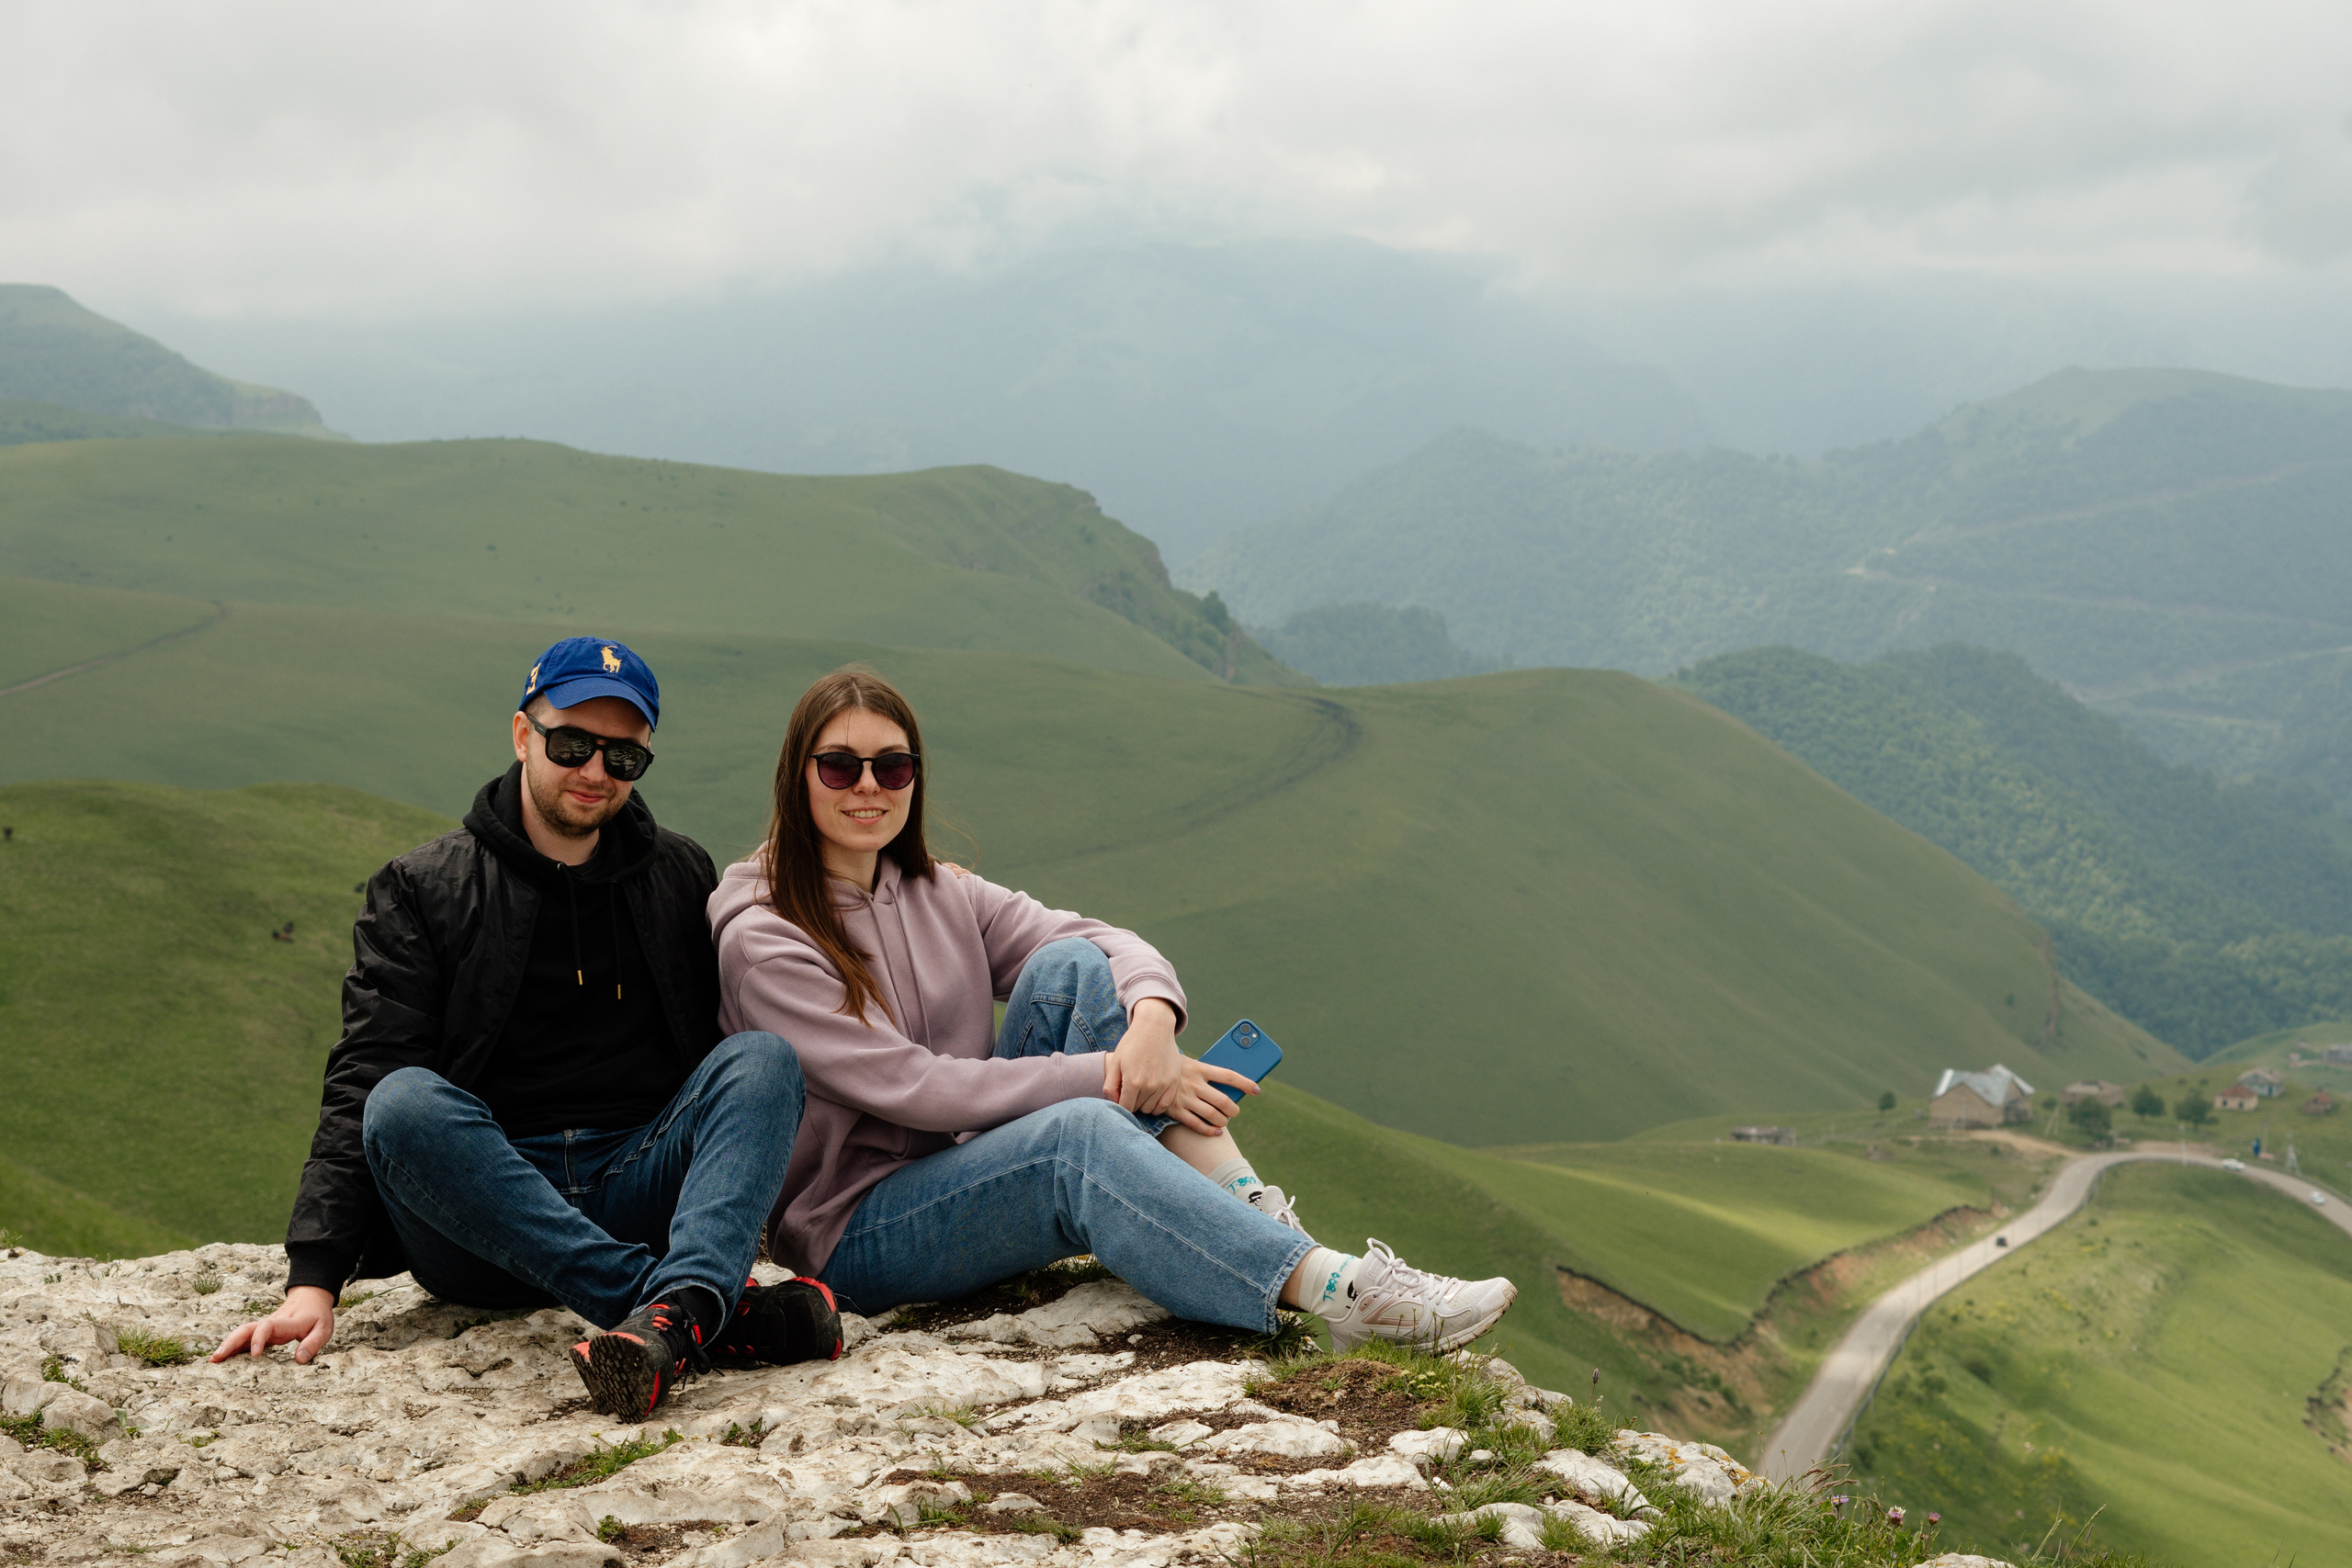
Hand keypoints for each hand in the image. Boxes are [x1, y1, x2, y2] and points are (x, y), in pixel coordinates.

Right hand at [212, 1286, 335, 1363]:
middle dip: (230, 1343)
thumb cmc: (317, 1316)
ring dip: (227, 1345)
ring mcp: (263, 1327)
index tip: (254, 1354)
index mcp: (285, 1323)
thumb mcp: (324, 1329)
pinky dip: (231, 1348)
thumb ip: (313, 1343)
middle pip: (245, 1329)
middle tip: (217, 1358)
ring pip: (241, 1333)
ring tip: (212, 1361)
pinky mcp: (260, 1332)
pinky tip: (220, 1359)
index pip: (267, 1327)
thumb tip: (299, 1359)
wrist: (310, 1299)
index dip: (258, 1339)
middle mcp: (270, 1323)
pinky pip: (243, 1339)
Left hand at [1103, 999, 1184, 1116]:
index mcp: (1133, 1082)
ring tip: (1141, 1090)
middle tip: (1130, 1089)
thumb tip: (1114, 1103)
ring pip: (1150, 1109)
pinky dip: (1156, 1105)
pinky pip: (1164, 1106)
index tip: (1120, 1096)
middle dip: (1131, 1102)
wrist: (1155, 1027)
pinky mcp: (1174, 1082)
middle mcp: (1150, 1086)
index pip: (1125, 1108)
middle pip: (1137, 1109)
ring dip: (1143, 1103)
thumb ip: (1110, 1086)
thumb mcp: (1115, 1062)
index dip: (1120, 1104)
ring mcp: (1164, 1085)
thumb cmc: (1132, 1043)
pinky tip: (1151, 1095)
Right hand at [1159, 1055, 1258, 1135]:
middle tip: (1234, 1111)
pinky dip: (1210, 1131)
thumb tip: (1230, 1086)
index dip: (1245, 1083)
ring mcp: (1185, 1098)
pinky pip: (1197, 1125)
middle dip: (1233, 1110)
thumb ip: (1207, 1074)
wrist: (1146, 1071)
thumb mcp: (1191, 1064)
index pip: (1228, 1076)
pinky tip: (1217, 1131)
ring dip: (1223, 1121)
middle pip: (1223, 1101)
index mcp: (1200, 1068)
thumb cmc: (1175, 1069)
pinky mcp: (1175, 1110)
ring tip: (1224, 1121)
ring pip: (1212, 1115)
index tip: (1256, 1090)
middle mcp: (1194, 1084)